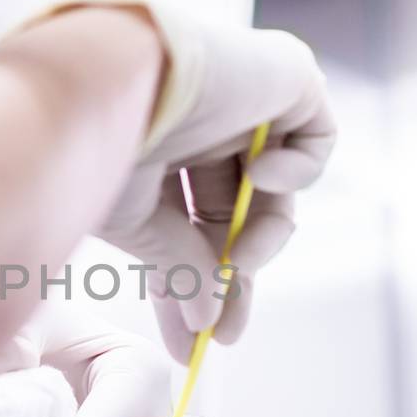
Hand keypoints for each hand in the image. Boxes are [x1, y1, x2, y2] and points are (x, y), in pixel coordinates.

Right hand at [79, 4, 335, 360]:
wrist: (115, 75)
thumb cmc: (101, 141)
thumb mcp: (135, 224)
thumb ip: (181, 268)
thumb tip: (207, 320)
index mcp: (155, 147)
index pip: (186, 226)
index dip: (192, 284)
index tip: (193, 342)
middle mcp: (199, 121)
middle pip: (232, 216)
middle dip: (233, 277)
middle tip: (227, 331)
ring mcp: (244, 97)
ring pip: (274, 193)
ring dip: (263, 238)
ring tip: (240, 260)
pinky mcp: (287, 74)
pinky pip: (315, 139)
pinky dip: (297, 173)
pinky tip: (261, 176)